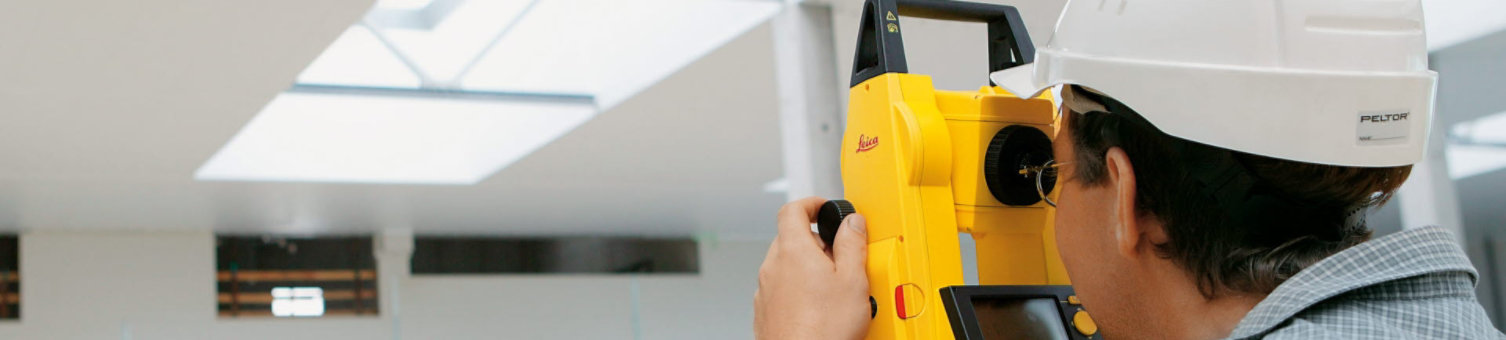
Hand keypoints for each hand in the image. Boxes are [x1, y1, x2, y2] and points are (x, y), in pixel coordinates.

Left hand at [754, 197, 869, 339]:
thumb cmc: (823, 330)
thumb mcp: (853, 280)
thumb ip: (852, 244)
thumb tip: (853, 222)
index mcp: (792, 251)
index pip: (792, 209)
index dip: (810, 203)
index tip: (824, 208)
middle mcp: (772, 267)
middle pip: (790, 238)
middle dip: (815, 242)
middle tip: (839, 256)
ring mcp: (765, 291)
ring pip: (785, 266)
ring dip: (806, 268)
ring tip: (833, 288)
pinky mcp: (765, 312)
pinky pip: (781, 290)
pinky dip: (798, 290)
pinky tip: (818, 308)